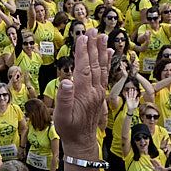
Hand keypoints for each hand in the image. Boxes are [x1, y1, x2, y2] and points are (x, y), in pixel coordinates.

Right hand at [55, 29, 109, 153]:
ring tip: (103, 36)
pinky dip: (107, 62)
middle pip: (94, 64)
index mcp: (83, 93)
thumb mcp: (61, 116)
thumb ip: (64, 98)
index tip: (83, 36)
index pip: (83, 67)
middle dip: (93, 46)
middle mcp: (94, 90)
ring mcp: (99, 92)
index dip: (83, 51)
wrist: (82, 141)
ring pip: (101, 67)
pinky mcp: (100, 94)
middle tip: (93, 29)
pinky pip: (105, 74)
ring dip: (101, 51)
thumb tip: (66, 81)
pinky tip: (109, 52)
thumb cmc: (69, 129)